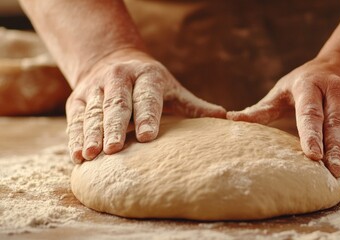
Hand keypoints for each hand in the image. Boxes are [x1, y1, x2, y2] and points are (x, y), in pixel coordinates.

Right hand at [67, 48, 225, 162]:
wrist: (112, 61)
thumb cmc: (151, 83)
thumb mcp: (173, 89)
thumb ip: (194, 106)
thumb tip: (226, 118)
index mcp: (147, 76)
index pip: (147, 98)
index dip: (147, 116)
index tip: (148, 137)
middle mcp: (119, 79)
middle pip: (117, 105)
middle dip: (115, 128)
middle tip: (114, 150)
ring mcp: (95, 88)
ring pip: (93, 113)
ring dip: (91, 135)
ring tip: (90, 155)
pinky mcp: (78, 98)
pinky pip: (76, 119)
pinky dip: (75, 137)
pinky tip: (78, 155)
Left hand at [227, 53, 339, 185]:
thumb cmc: (307, 81)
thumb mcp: (283, 89)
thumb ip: (262, 108)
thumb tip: (231, 119)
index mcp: (312, 85)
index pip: (311, 112)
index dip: (312, 134)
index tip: (312, 155)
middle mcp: (337, 93)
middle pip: (337, 124)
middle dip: (336, 149)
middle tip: (332, 171)